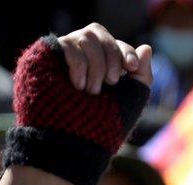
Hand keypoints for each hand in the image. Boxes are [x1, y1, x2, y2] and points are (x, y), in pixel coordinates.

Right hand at [0, 24, 152, 184]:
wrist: (72, 143)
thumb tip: (146, 47)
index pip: (114, 44)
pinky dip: (78, 63)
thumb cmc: (103, 128)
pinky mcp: (45, 59)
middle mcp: (80, 60)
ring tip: (91, 92)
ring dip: (96, 64)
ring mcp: (62, 58)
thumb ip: (141, 74)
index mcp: (101, 68)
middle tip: (111, 83)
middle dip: (111, 56)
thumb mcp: (131, 99)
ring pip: (85, 37)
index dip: (124, 51)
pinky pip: (66, 44)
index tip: (131, 67)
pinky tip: (78, 86)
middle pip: (99, 34)